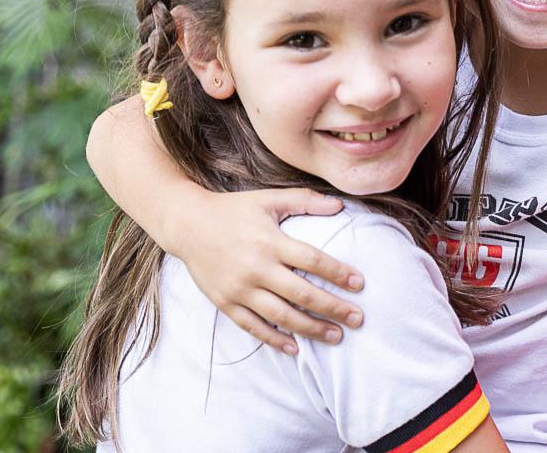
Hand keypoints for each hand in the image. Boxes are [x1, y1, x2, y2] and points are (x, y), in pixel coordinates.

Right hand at [177, 188, 364, 354]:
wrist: (186, 224)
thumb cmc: (233, 210)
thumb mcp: (269, 199)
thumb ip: (305, 200)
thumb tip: (340, 206)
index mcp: (270, 241)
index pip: (312, 260)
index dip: (338, 273)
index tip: (359, 284)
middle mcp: (256, 268)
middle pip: (302, 294)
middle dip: (333, 308)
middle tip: (357, 319)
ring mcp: (239, 289)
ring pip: (281, 316)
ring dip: (311, 328)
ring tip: (336, 336)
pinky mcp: (225, 303)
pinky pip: (253, 327)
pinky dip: (274, 340)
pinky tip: (295, 348)